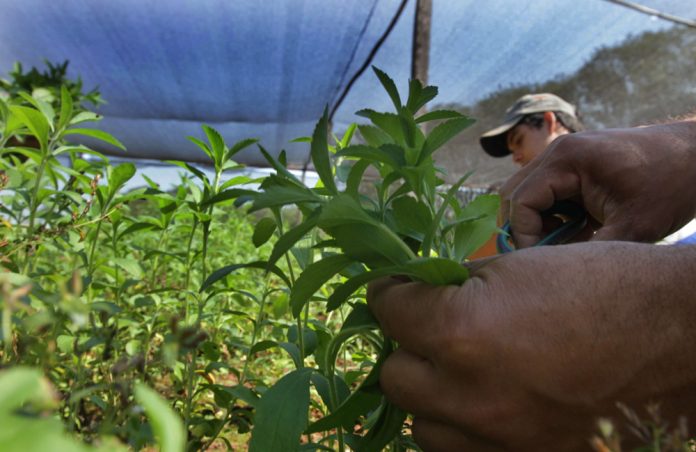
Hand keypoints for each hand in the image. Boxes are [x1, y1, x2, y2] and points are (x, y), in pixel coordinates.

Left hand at [368, 242, 695, 450]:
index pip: (389, 312)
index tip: (398, 288)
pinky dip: (461, 426)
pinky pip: (461, 451)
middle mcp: (467, 396)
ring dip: (430, 394)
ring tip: (459, 371)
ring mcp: (495, 440)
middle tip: (430, 329)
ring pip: (422, 424)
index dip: (390, 292)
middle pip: (393, 376)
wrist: (669, 336)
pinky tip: (485, 402)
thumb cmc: (598, 286)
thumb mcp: (514, 269)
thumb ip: (454, 290)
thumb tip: (421, 298)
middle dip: (406, 347)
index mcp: (460, 334)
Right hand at [500, 120, 695, 247]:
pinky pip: (547, 192)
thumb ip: (589, 252)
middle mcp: (559, 153)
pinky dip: (553, 215)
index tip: (540, 262)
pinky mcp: (575, 165)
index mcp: (567, 159)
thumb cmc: (671, 185)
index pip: (520, 200)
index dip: (523, 235)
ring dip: (537, 222)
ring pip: (528, 194)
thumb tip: (555, 276)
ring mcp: (565, 156)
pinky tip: (578, 231)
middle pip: (514, 194)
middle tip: (545, 256)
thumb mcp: (633, 228)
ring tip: (563, 245)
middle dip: (523, 228)